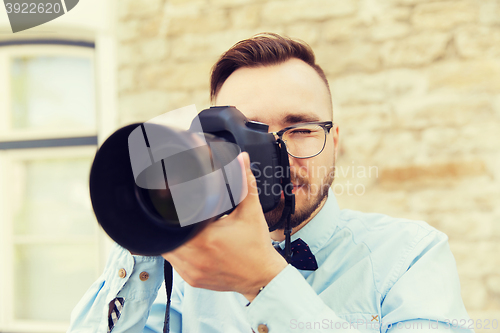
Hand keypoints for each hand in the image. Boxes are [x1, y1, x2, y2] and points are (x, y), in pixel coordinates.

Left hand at [162, 152, 287, 300]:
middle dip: (169, 224)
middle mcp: (195, 257)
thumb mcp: (251, 211)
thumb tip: (242, 159)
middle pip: (166, 236)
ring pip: (166, 252)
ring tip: (182, 228)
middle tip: (178, 214)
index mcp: (206, 239)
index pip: (174, 221)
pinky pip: (174, 265)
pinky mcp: (192, 279)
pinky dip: (177, 252)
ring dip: (170, 239)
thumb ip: (244, 183)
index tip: (173, 202)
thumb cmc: (256, 246)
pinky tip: (187, 244)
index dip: (170, 210)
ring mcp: (191, 271)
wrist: (262, 276)